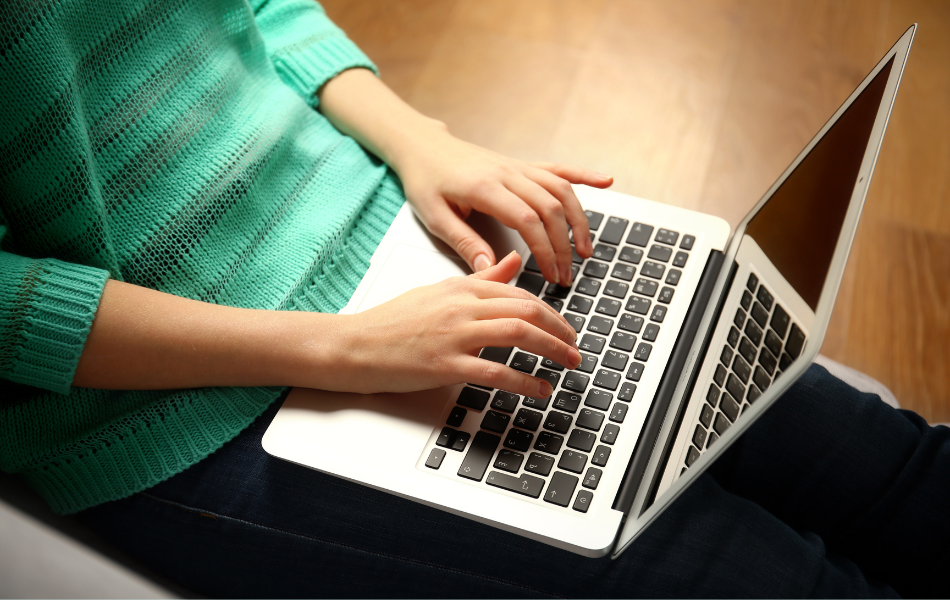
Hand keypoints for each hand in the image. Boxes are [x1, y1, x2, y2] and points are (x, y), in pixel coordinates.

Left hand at [315, 68, 611, 285]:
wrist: (423, 146)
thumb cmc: (425, 181)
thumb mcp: (434, 217)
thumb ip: (464, 242)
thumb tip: (490, 269)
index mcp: (485, 188)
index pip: (528, 220)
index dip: (545, 249)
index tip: (551, 274)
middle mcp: (507, 173)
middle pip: (551, 208)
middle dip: (564, 244)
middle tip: (567, 274)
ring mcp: (517, 166)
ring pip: (561, 189)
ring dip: (578, 220)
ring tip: (586, 250)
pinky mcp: (521, 164)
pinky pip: (558, 168)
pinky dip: (584, 175)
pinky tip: (605, 181)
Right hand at [332, 251, 581, 396]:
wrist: (355, 345)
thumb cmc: (393, 322)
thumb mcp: (440, 292)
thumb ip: (480, 279)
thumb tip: (513, 262)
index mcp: (462, 288)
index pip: (518, 293)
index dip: (549, 311)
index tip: (564, 327)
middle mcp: (462, 307)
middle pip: (526, 310)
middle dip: (559, 329)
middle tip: (575, 346)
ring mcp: (455, 335)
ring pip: (518, 335)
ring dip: (552, 350)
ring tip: (568, 363)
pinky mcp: (445, 365)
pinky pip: (495, 372)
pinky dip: (525, 382)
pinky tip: (540, 390)